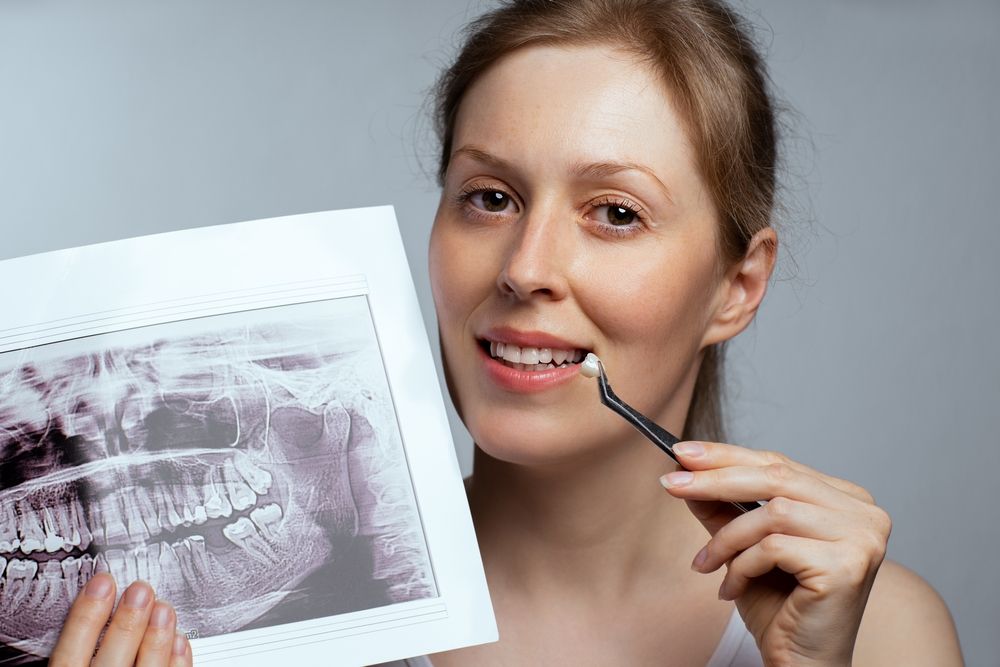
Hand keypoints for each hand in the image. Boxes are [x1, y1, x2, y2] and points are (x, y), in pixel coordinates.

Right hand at [49, 573, 191, 666]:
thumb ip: (79, 650)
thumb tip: (91, 601)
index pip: (69, 655)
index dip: (85, 617)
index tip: (101, 583)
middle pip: (111, 661)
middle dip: (127, 623)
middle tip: (140, 590)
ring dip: (157, 639)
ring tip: (164, 609)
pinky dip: (177, 662)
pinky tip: (181, 639)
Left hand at [660, 442, 891, 666]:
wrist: (801, 665)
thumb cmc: (780, 609)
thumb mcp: (743, 547)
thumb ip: (722, 508)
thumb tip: (686, 471)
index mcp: (845, 499)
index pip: (779, 464)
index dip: (727, 456)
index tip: (682, 453)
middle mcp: (863, 513)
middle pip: (776, 477)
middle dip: (715, 479)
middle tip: (671, 484)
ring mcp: (862, 537)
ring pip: (773, 512)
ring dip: (727, 538)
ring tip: (706, 564)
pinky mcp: (848, 565)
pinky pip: (774, 546)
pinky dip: (742, 565)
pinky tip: (731, 587)